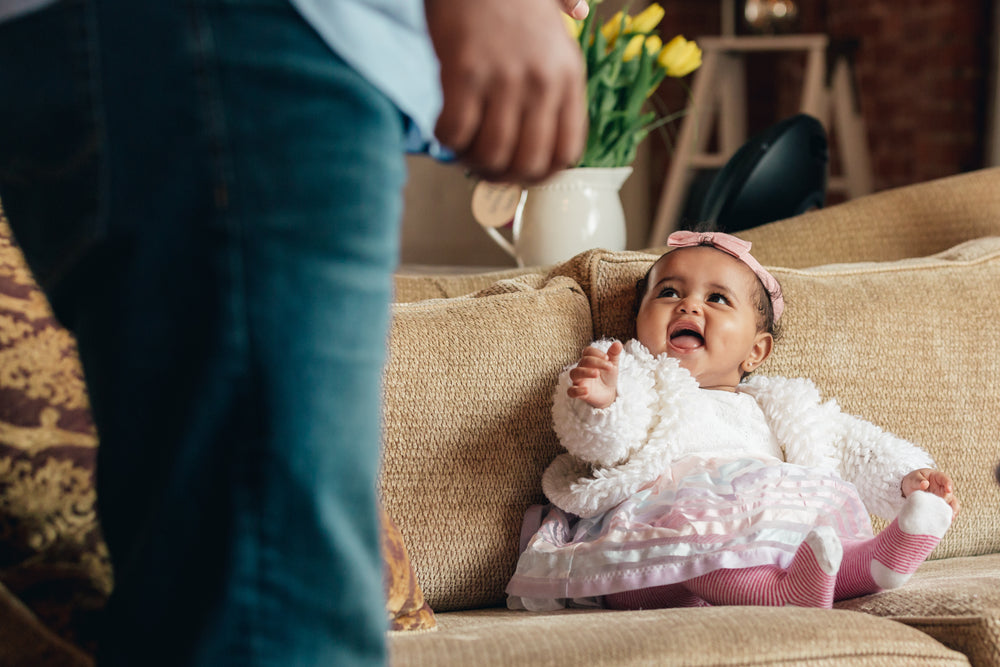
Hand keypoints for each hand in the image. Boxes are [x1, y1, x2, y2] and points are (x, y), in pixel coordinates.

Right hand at [425, 0, 586, 183]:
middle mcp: (541, 81)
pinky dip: (446, 140)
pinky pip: (455, 130)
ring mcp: (504, 77)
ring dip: (472, 162)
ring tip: (462, 151)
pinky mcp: (464, 71)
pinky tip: (443, 128)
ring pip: (491, 153)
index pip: (567, 152)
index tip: (521, 175)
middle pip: (528, 162)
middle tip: (484, 169)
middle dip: (503, 178)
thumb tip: (580, 14)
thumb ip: (564, 42)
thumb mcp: (551, 18)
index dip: (541, 176)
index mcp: (568, 76)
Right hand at [567, 342, 621, 408]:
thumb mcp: (612, 365)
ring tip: (597, 374)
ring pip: (574, 373)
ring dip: (585, 372)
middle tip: (609, 366)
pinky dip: (577, 391)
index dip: (596, 353)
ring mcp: (578, 380)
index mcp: (589, 360)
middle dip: (596, 362)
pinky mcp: (578, 393)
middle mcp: (581, 369)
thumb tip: (618, 343)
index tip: (607, 358)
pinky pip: (571, 391)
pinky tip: (586, 391)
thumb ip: (614, 354)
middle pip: (583, 361)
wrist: (609, 394)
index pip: (588, 351)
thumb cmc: (608, 377)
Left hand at [902, 468, 960, 515]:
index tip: (948, 490)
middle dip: (947, 500)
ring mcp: (944, 498)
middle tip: (941, 506)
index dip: (949, 484)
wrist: (910, 488)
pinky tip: (944, 522)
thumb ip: (918, 481)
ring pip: (953, 504)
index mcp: (938, 477)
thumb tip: (925, 484)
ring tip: (950, 518)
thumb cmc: (913, 480)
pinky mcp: (941, 506)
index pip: (946, 479)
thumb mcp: (913, 478)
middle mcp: (943, 488)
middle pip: (949, 494)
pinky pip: (947, 511)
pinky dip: (947, 516)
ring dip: (952, 511)